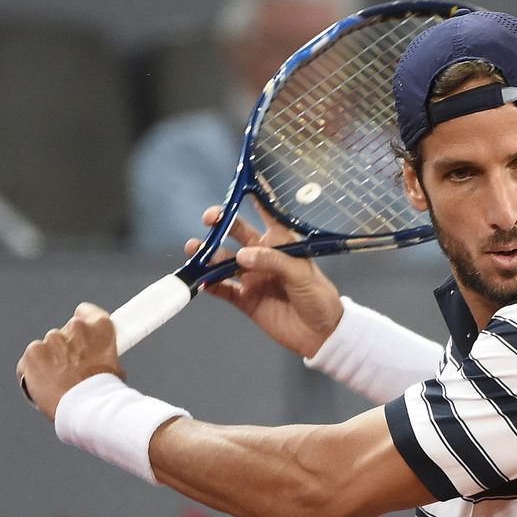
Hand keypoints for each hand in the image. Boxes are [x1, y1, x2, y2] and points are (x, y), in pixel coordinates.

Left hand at [17, 304, 122, 420]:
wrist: (87, 409)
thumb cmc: (104, 393)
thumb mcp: (116, 369)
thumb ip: (103, 355)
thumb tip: (100, 360)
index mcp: (99, 327)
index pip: (86, 311)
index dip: (84, 324)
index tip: (83, 335)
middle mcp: (75, 328)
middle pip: (65, 333)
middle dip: (67, 349)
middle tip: (74, 369)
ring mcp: (51, 339)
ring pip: (47, 347)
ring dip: (51, 360)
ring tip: (61, 382)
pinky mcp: (33, 353)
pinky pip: (30, 360)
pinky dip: (35, 371)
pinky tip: (47, 384)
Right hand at [186, 202, 344, 358]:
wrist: (321, 335)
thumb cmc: (319, 298)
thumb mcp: (301, 274)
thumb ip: (273, 261)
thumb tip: (242, 255)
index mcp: (282, 243)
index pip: (267, 213)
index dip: (255, 196)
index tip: (241, 181)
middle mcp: (264, 256)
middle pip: (237, 233)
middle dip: (221, 223)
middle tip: (209, 218)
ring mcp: (252, 277)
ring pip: (224, 260)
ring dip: (209, 254)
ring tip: (195, 249)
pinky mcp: (246, 299)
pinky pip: (222, 288)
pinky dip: (209, 283)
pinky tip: (199, 278)